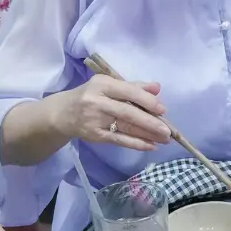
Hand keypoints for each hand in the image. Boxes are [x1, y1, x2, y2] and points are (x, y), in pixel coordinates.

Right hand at [49, 75, 169, 151]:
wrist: (62, 113)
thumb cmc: (90, 96)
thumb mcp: (107, 85)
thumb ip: (132, 86)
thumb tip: (157, 88)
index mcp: (102, 84)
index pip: (128, 92)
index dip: (147, 101)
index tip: (163, 109)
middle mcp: (97, 102)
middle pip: (128, 113)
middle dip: (150, 122)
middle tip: (168, 130)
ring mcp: (95, 120)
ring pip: (126, 128)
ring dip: (147, 135)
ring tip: (164, 139)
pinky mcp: (95, 136)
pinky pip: (120, 140)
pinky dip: (136, 144)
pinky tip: (151, 146)